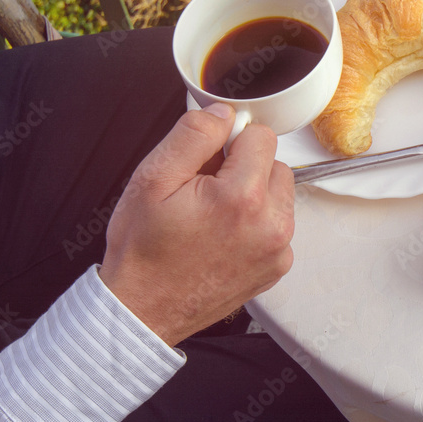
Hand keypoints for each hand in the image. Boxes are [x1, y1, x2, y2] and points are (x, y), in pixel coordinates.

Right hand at [99, 104, 294, 345]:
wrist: (142, 310)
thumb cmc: (143, 250)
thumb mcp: (153, 179)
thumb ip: (194, 134)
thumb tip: (224, 112)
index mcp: (242, 197)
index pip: (261, 136)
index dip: (229, 141)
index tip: (207, 162)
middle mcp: (270, 224)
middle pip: (275, 163)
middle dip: (244, 168)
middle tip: (204, 192)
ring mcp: (278, 249)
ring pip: (280, 194)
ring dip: (253, 195)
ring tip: (213, 217)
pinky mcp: (277, 267)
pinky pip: (277, 225)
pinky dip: (257, 224)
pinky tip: (223, 237)